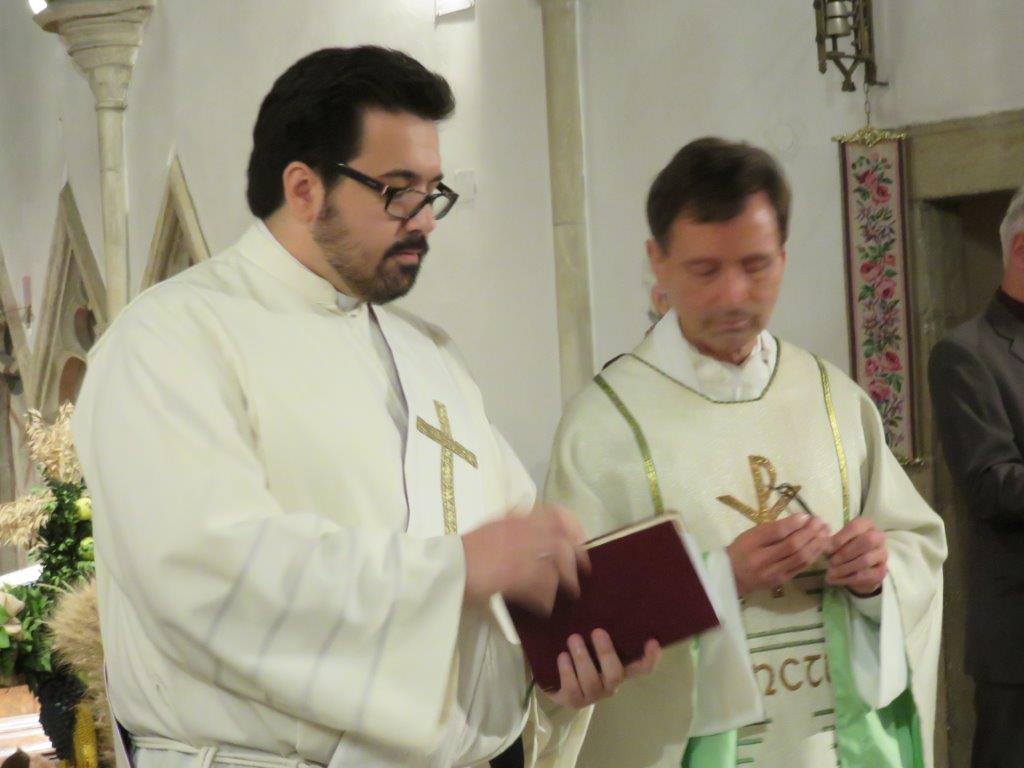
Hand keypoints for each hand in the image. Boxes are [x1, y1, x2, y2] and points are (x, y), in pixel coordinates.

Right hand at [461, 504, 590, 614]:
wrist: (447, 565)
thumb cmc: (467, 548)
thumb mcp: (492, 525)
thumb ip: (513, 519)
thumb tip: (528, 511)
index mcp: (517, 518)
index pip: (556, 513)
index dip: (573, 525)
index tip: (579, 538)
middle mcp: (522, 533)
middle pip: (562, 543)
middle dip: (577, 559)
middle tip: (583, 571)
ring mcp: (520, 555)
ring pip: (556, 568)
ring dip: (566, 582)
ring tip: (571, 593)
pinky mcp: (514, 578)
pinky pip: (540, 590)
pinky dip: (545, 600)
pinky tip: (545, 607)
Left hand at [542, 629, 661, 708]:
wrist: (554, 677)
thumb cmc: (578, 651)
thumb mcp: (591, 640)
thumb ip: (601, 627)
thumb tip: (601, 594)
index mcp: (619, 668)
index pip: (642, 668)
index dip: (650, 658)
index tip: (652, 641)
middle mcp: (609, 684)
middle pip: (615, 675)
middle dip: (606, 653)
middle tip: (597, 631)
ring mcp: (592, 695)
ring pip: (592, 681)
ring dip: (583, 659)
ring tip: (573, 639)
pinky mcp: (574, 701)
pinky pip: (573, 690)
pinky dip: (567, 672)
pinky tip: (562, 656)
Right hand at [727, 513, 831, 596]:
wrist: (733, 577)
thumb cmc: (742, 550)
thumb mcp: (751, 534)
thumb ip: (772, 529)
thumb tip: (801, 520)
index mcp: (752, 543)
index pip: (776, 532)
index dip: (794, 523)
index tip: (806, 515)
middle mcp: (762, 559)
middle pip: (792, 546)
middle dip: (810, 532)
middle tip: (821, 521)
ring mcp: (774, 572)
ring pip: (801, 558)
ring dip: (816, 544)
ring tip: (825, 532)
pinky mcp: (782, 581)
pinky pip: (802, 567)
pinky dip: (814, 555)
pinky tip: (820, 546)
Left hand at [826, 517, 886, 595]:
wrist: (857, 569)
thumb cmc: (844, 549)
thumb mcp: (836, 542)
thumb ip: (830, 542)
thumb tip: (821, 545)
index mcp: (866, 524)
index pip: (855, 527)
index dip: (840, 538)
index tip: (827, 549)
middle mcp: (878, 537)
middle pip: (867, 541)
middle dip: (846, 553)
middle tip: (831, 562)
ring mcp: (882, 554)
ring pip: (866, 560)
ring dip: (845, 568)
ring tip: (830, 573)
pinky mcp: (882, 571)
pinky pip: (867, 576)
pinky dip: (848, 579)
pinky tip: (836, 580)